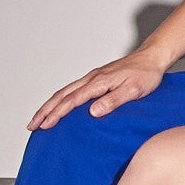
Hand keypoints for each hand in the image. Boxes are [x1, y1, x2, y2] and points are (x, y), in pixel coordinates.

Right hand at [27, 48, 166, 129]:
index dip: (57, 114)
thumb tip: (93, 112)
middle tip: (32, 126)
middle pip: (61, 96)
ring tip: (38, 119)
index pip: (72, 100)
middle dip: (44, 111)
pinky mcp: (96, 79)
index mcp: (98, 82)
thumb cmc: (146, 74)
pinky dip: (60, 100)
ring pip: (64, 92)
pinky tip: (58, 107)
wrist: (152, 58)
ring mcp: (92, 78)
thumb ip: (113, 100)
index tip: (45, 125)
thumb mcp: (134, 90)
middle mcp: (91, 79)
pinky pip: (72, 90)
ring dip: (49, 106)